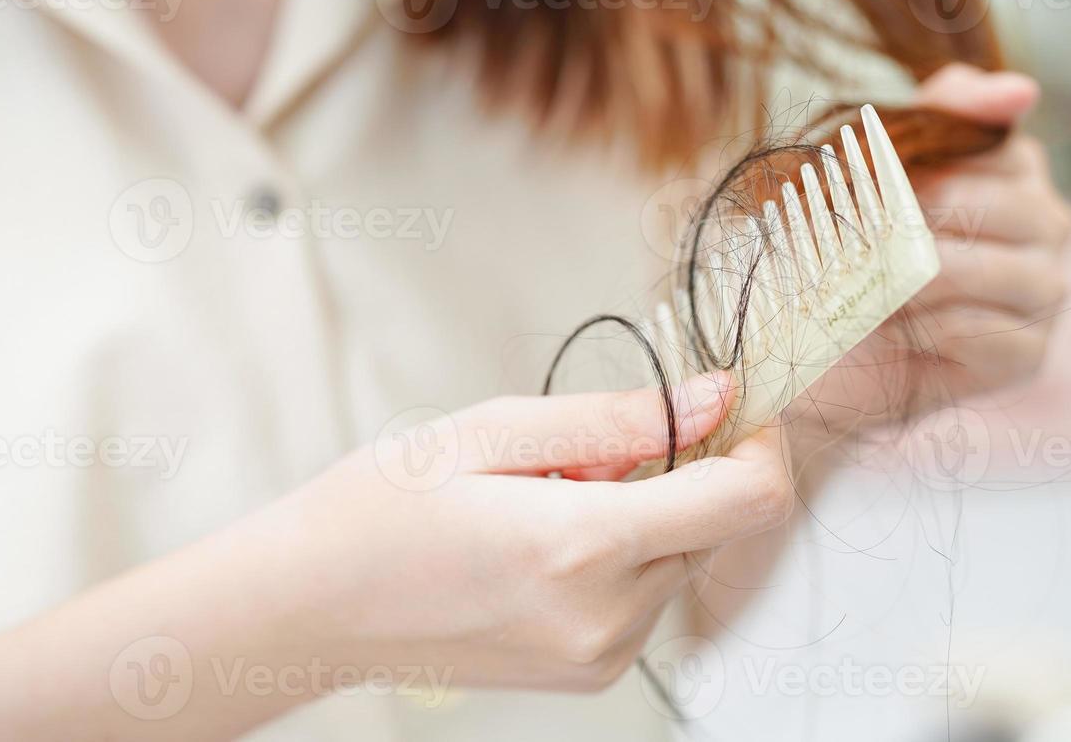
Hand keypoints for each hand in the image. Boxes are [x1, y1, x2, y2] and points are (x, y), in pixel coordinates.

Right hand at [264, 372, 790, 693]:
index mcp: (584, 547)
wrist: (311, 608)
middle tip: (584, 446)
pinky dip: (620, 553)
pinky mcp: (589, 674)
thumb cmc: (380, 509)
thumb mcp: (491, 430)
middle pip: (716, 525)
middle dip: (680, 468)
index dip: (760, 439)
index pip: (747, 498)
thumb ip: (617, 416)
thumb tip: (714, 397)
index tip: (728, 403)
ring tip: (543, 496)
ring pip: (682, 558)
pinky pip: (646, 595)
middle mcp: (607, 617)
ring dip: (643, 512)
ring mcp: (600, 657)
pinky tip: (541, 537)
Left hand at [790, 64, 1070, 439]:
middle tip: (856, 241)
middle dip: (906, 222)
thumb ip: (941, 112)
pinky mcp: (1028, 354)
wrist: (809, 340)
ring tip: (869, 285)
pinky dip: (926, 329)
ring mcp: (1044, 290)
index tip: (861, 177)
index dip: (912, 163)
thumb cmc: (842, 241)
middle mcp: (1047, 222)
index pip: (988, 140)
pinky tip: (896, 328)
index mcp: (1013, 165)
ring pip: (987, 269)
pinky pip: (984, 332)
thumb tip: (1022, 89)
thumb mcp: (868, 162)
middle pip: (989, 204)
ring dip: (910, 279)